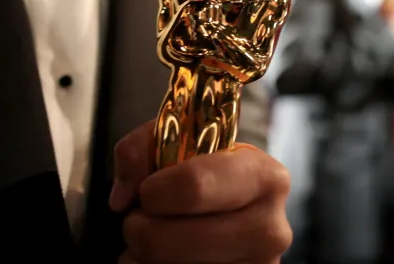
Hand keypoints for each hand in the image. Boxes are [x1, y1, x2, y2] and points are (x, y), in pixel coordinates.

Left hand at [109, 121, 292, 263]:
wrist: (231, 213)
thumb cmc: (206, 175)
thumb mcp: (181, 143)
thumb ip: (143, 148)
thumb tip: (123, 197)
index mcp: (265, 177)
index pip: (194, 186)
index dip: (154, 191)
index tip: (147, 191)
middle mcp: (270, 229)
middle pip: (167, 242)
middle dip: (139, 229)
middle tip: (142, 219)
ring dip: (142, 256)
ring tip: (155, 239)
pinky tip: (165, 259)